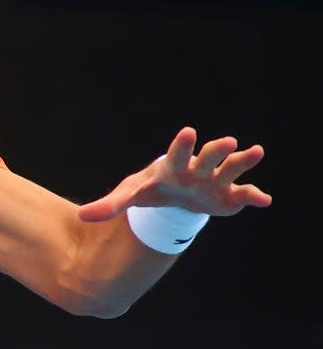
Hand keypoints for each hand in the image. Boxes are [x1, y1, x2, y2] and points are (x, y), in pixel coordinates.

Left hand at [78, 126, 271, 221]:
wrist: (173, 197)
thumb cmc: (150, 190)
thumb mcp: (130, 196)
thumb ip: (109, 205)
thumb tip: (82, 217)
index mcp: (173, 166)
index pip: (177, 152)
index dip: (182, 144)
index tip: (187, 131)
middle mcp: (197, 168)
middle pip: (208, 155)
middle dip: (216, 149)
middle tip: (227, 140)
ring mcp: (215, 180)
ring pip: (231, 167)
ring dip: (243, 160)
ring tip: (256, 151)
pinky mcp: (229, 196)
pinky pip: (245, 194)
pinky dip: (254, 196)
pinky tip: (265, 201)